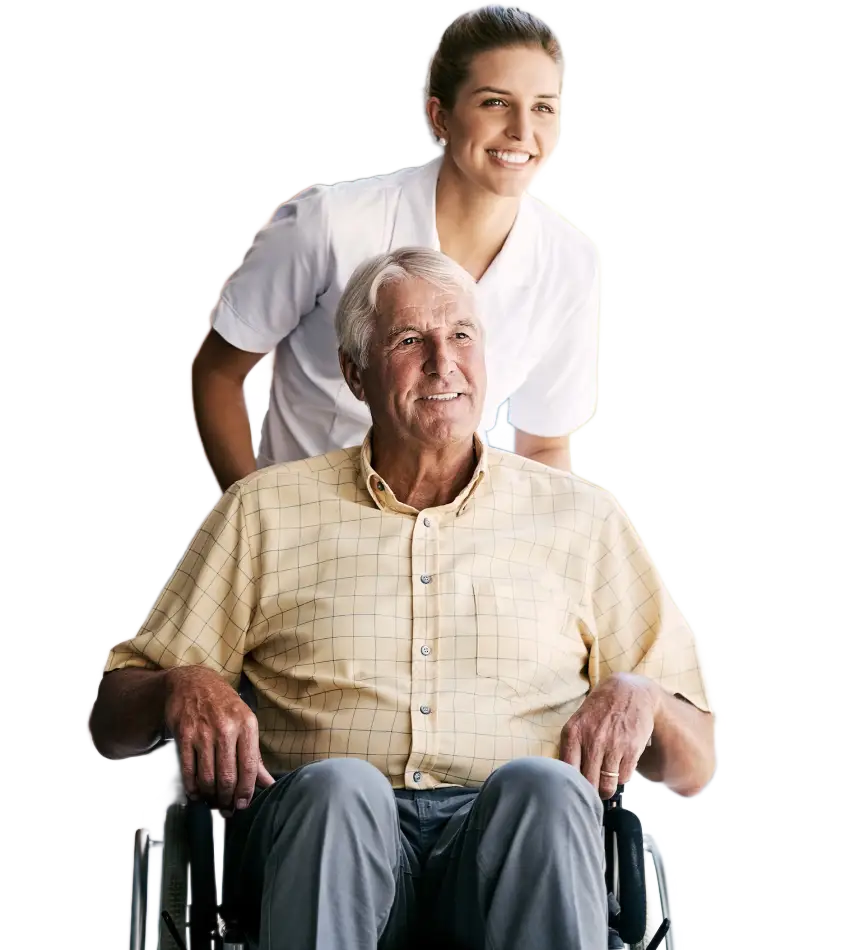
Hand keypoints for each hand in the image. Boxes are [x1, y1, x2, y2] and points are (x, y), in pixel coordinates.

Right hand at [164, 666, 274, 814]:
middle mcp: (227, 729)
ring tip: (212, 802)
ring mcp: (204, 732)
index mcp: (247, 725)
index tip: (242, 805)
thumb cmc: (224, 704)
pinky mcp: (185, 735)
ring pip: (208, 777)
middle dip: (227, 799)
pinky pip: (188, 770)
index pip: (249, 767)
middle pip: (227, 777)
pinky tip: (196, 793)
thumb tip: (268, 783)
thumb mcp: (245, 722)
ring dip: (210, 796)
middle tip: (226, 810)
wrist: (193, 682)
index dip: (246, 792)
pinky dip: (192, 787)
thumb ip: (255, 756)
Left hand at [559, 673, 657, 798]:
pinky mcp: (631, 750)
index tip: (574, 788)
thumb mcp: (578, 722)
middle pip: (588, 784)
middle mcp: (591, 740)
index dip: (570, 786)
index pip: (566, 772)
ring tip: (606, 780)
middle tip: (592, 789)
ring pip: (607, 785)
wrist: (629, 692)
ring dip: (607, 787)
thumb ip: (571, 747)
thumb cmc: (600, 710)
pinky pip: (624, 778)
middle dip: (590, 792)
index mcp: (573, 733)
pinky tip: (619, 765)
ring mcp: (612, 746)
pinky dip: (621, 777)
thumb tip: (565, 779)